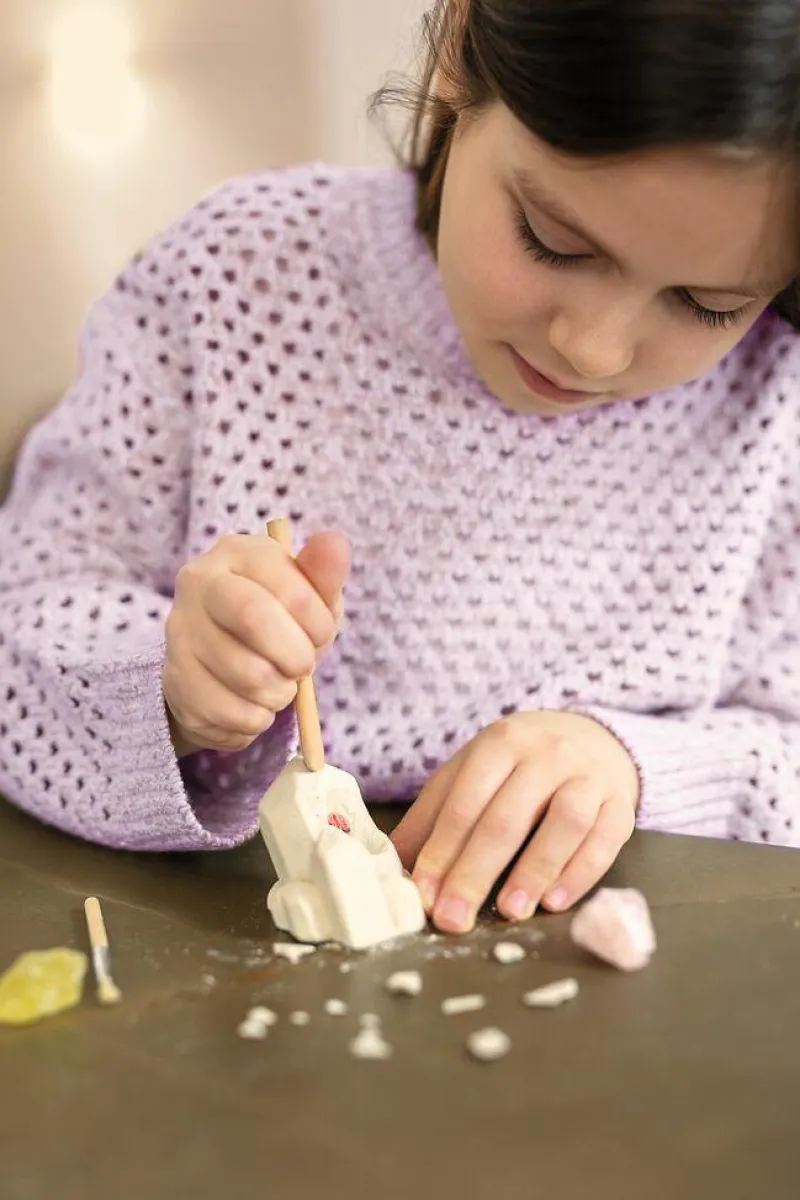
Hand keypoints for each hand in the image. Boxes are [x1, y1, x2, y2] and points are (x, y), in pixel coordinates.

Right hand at [163, 530, 349, 755]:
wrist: (225, 663)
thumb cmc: (279, 620)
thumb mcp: (308, 594)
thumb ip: (324, 572)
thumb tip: (335, 542)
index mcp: (235, 552)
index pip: (285, 584)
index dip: (316, 620)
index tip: (323, 634)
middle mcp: (198, 583)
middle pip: (254, 618)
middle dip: (296, 654)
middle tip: (303, 666)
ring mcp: (180, 632)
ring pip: (247, 675)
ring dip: (280, 692)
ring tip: (279, 684)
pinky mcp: (175, 682)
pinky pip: (232, 714)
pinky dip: (258, 718)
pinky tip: (254, 703)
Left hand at [391, 711, 638, 933]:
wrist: (593, 737)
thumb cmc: (521, 764)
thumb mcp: (473, 772)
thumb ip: (435, 814)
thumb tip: (394, 864)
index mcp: (500, 743)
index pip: (465, 802)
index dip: (442, 851)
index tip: (423, 895)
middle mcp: (546, 753)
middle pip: (508, 817)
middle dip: (476, 872)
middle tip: (454, 918)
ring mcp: (588, 776)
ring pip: (564, 823)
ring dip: (535, 870)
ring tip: (510, 912)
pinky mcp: (621, 803)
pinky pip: (604, 839)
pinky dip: (579, 873)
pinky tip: (555, 902)